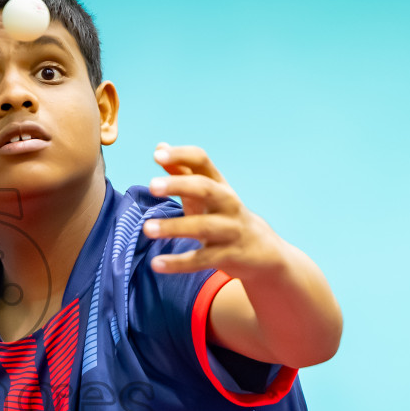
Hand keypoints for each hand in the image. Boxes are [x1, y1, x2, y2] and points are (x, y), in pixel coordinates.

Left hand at [140, 143, 285, 279]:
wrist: (262, 251)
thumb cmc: (224, 216)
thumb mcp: (206, 194)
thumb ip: (182, 171)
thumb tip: (160, 146)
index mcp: (219, 184)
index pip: (202, 161)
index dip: (181, 155)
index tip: (157, 155)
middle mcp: (228, 203)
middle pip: (205, 188)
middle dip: (179, 185)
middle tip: (151, 186)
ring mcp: (231, 230)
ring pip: (203, 226)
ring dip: (174, 227)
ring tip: (147, 229)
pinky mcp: (230, 256)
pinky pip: (202, 259)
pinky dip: (179, 262)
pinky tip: (157, 264)